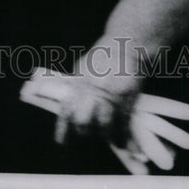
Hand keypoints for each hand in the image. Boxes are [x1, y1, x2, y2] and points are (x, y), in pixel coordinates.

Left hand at [21, 70, 188, 173]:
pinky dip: (121, 136)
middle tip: (86, 132)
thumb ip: (75, 85)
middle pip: (83, 120)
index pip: (66, 108)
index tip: (61, 142)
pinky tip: (120, 143)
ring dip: (103, 135)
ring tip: (104, 137)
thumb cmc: (103, 56)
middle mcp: (94, 89)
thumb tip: (66, 103)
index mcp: (80, 81)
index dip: (63, 128)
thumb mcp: (83, 67)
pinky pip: (123, 123)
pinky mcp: (127, 98)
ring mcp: (111, 94)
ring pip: (103, 124)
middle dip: (83, 130)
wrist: (126, 46)